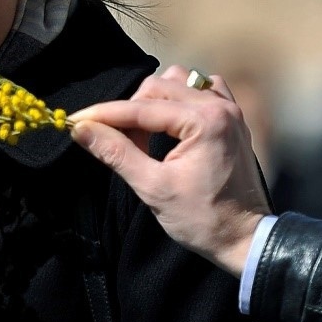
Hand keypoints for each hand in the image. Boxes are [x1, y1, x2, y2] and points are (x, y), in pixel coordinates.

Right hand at [69, 64, 271, 276]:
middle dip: (129, 110)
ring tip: (142, 135)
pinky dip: (179, 101)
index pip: (142, 108)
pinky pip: (201, 91)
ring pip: (178, 83)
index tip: (77, 121)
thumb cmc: (203, 219)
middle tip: (113, 139)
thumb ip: (117, 153)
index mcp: (204, 121)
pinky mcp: (232, 119)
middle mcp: (220, 106)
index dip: (105, 114)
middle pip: (158, 87)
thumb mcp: (154, 188)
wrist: (245, 238)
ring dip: (153, 102)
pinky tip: (169, 124)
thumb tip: (83, 130)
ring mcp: (229, 110)